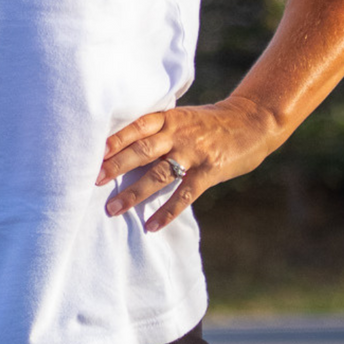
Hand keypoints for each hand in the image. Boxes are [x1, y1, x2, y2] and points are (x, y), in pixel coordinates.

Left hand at [95, 97, 281, 231]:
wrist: (252, 121)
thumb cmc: (208, 123)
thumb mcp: (181, 118)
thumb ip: (156, 130)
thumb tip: (118, 148)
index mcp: (168, 118)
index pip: (134, 128)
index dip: (113, 140)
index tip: (91, 153)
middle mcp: (178, 133)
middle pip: (141, 151)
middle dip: (115, 166)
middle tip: (93, 181)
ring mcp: (194, 153)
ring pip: (158, 174)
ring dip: (134, 193)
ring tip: (113, 209)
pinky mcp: (209, 171)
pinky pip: (184, 195)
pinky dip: (167, 212)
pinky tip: (151, 226)